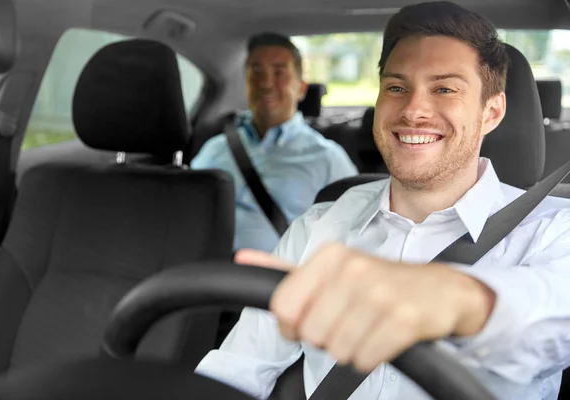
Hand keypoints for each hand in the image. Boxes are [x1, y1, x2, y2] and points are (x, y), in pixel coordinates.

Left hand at [234, 243, 494, 372]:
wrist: (442, 290)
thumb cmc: (379, 282)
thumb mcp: (331, 269)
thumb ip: (285, 269)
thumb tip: (242, 258)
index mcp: (330, 256)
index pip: (283, 307)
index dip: (292, 326)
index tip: (308, 323)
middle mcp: (353, 269)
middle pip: (310, 334)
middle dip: (326, 338)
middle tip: (347, 323)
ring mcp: (380, 294)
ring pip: (337, 350)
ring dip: (350, 349)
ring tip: (366, 329)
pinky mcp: (404, 319)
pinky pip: (366, 359)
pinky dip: (372, 356)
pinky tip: (383, 338)